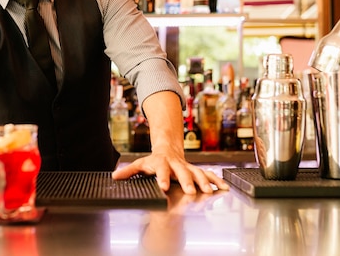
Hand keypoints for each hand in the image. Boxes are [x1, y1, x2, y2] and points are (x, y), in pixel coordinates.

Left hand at [111, 151, 228, 193]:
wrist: (168, 148)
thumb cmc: (154, 160)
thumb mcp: (140, 164)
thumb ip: (129, 171)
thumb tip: (115, 176)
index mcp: (162, 162)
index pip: (161, 170)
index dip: (162, 178)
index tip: (163, 187)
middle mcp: (176, 164)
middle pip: (182, 172)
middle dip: (187, 182)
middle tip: (191, 191)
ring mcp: (187, 166)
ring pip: (197, 173)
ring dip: (204, 182)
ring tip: (209, 191)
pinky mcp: (196, 169)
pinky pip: (207, 174)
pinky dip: (216, 180)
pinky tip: (224, 186)